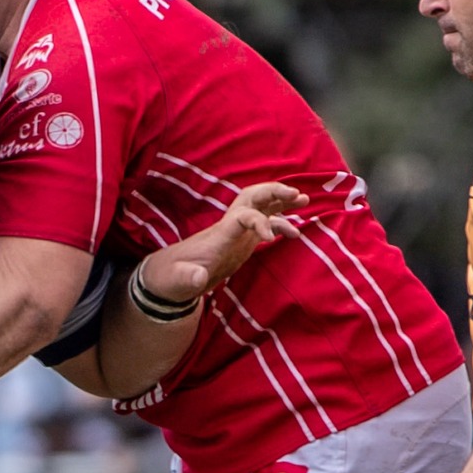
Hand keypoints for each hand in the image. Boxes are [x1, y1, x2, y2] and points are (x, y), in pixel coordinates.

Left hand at [140, 183, 305, 299]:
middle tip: (297, 193)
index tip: (271, 237)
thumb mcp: (176, 281)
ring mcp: (236, 233)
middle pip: (253, 198)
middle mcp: (229, 227)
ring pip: (261, 207)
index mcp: (218, 235)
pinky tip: (294, 231)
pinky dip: (280, 223)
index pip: (241, 216)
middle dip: (274, 192)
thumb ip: (187, 278)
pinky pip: (264, 225)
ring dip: (282, 201)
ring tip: (305, 201)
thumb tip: (198, 277)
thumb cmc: (171, 278)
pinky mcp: (241, 243)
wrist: (167, 277)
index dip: (258, 221)